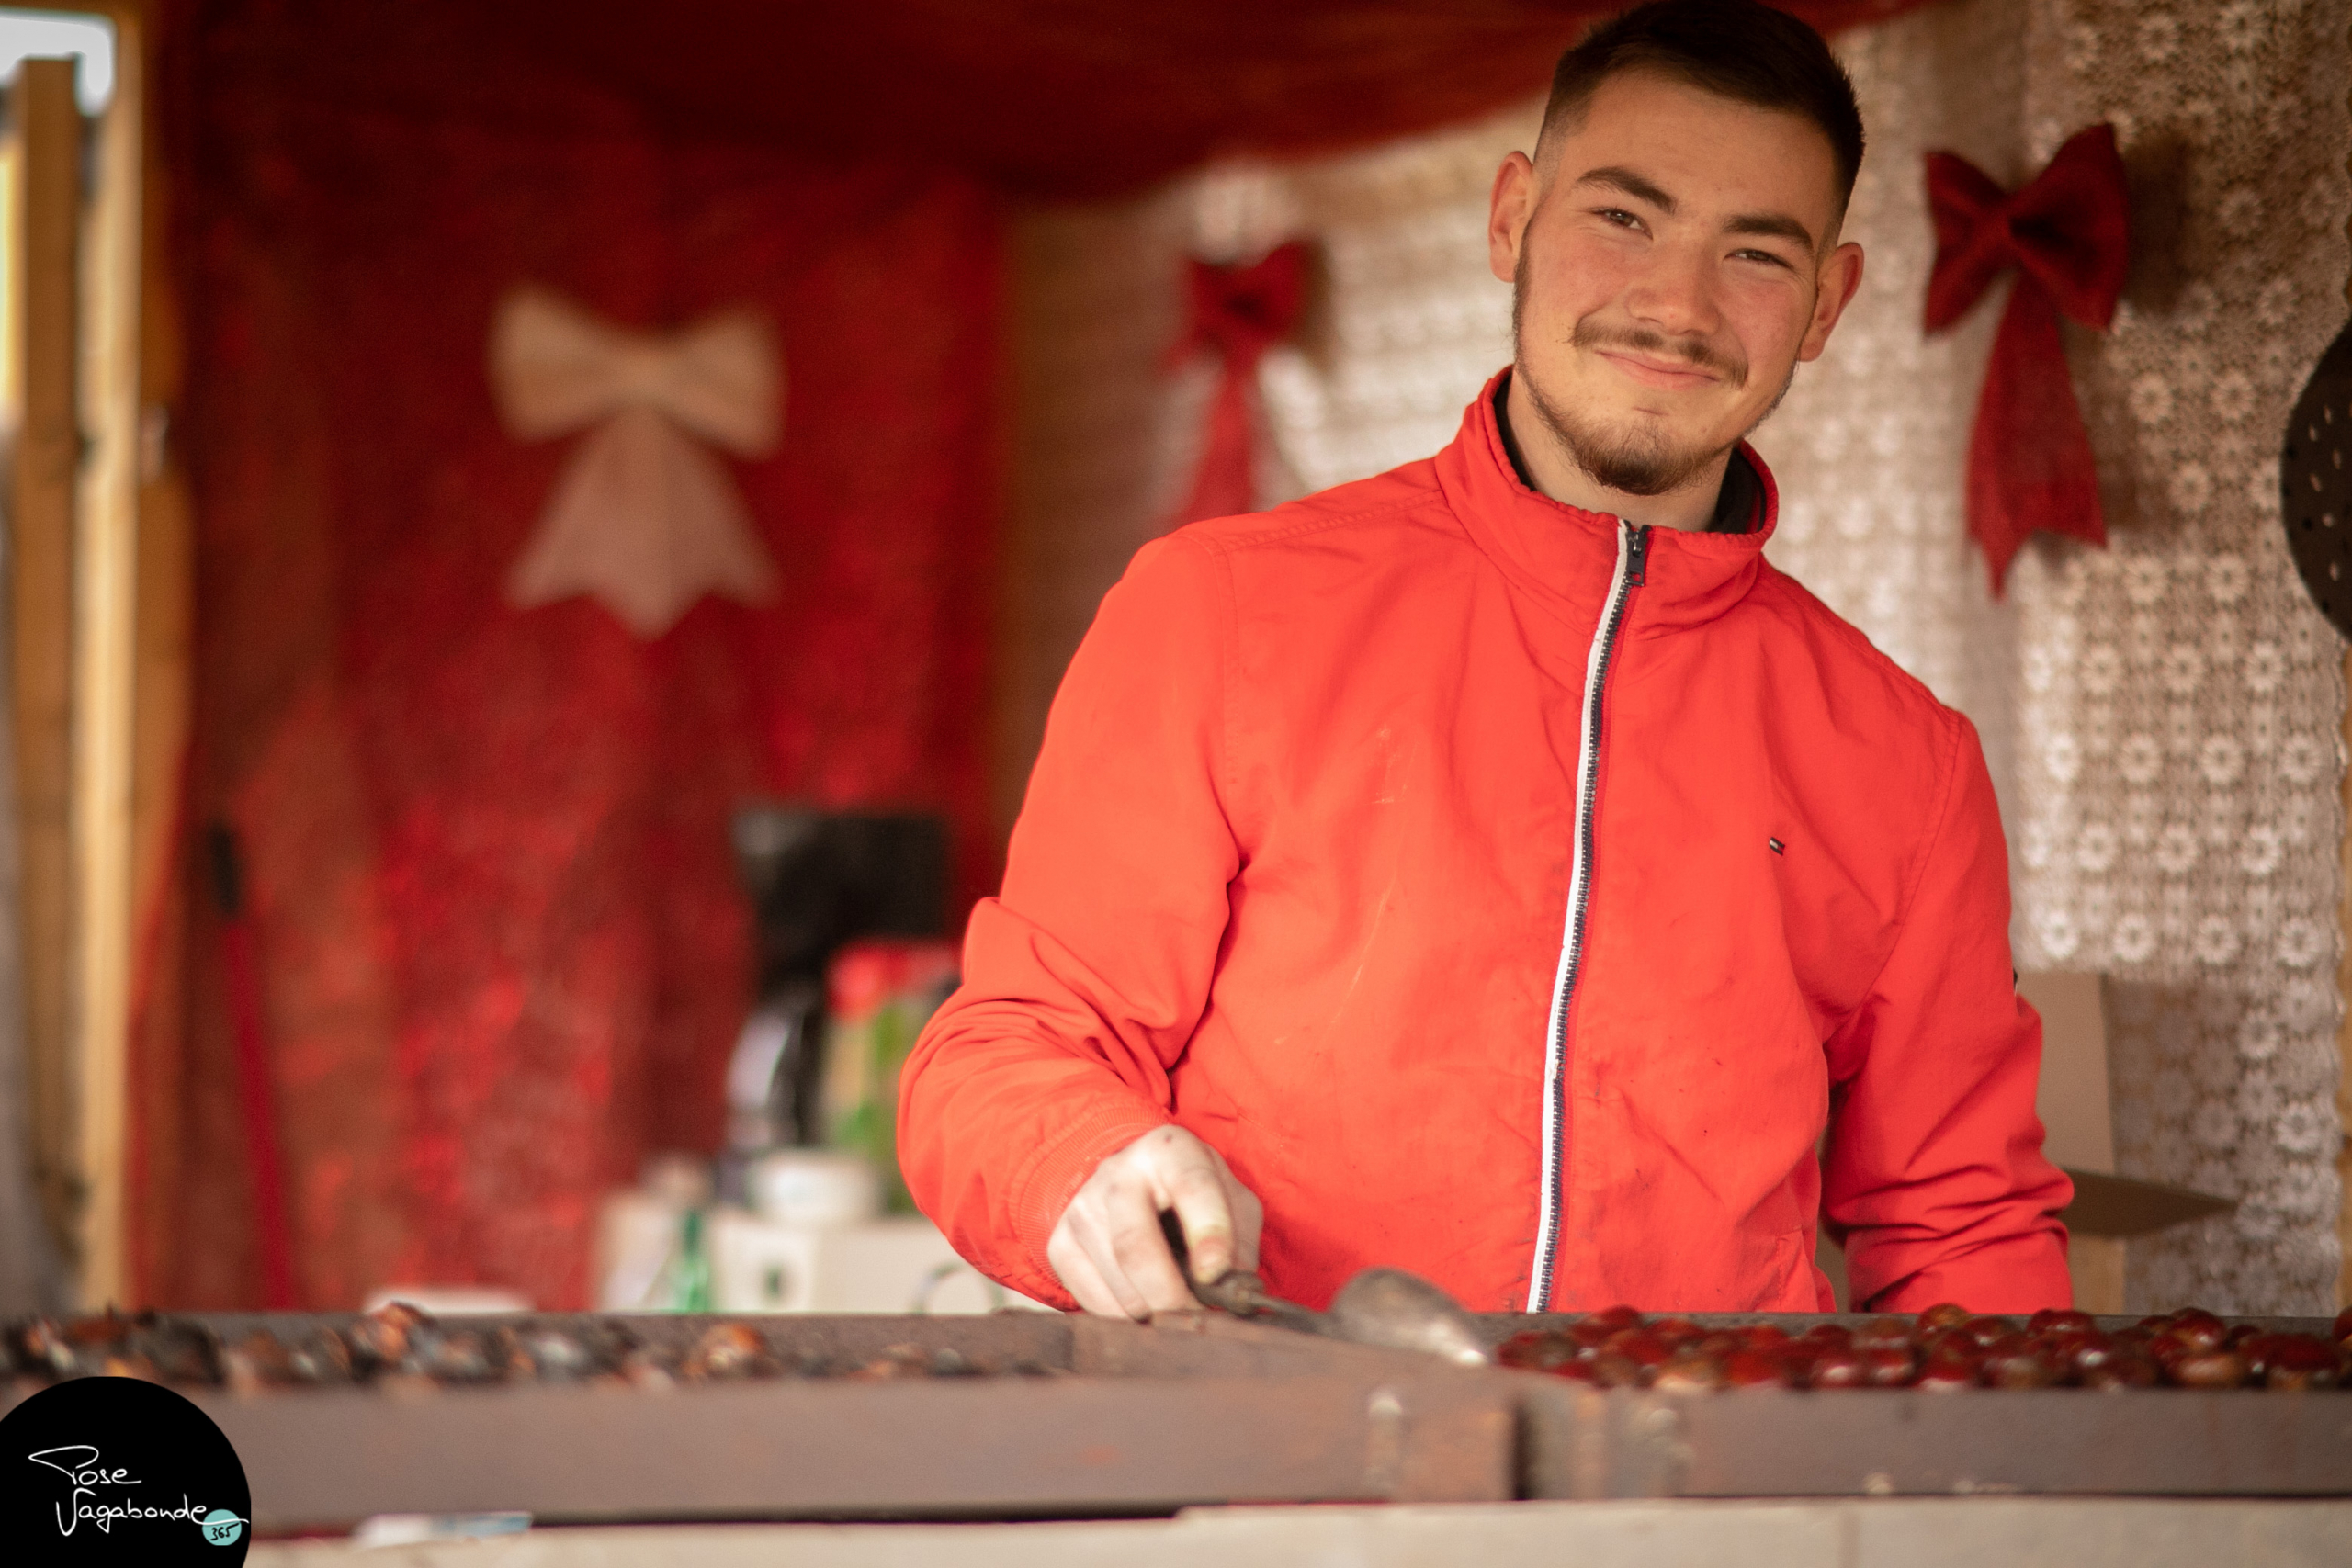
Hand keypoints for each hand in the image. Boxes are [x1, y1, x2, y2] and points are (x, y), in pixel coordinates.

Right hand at [1047, 1125, 1263, 1318]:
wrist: (1124, 1179)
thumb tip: (1234, 1290)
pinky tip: (1144, 1308)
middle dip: (1171, 1297)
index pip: (1192, 1187)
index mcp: (1170, 1150)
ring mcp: (1082, 1207)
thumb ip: (1241, 1237)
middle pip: (1137, 1247)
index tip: (1217, 1274)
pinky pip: (1092, 1300)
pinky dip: (1124, 1319)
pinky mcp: (1060, 1243)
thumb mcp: (1227, 1196)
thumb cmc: (1188, 1193)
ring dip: (1152, 1313)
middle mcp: (1118, 1173)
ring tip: (1174, 1311)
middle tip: (1196, 1320)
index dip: (1209, 1234)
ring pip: (1117, 1282)